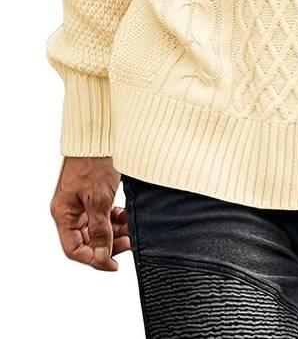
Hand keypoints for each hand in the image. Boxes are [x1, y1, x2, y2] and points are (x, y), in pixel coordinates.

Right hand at [49, 156, 129, 270]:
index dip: (94, 259)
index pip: (75, 249)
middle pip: (87, 240)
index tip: (113, 264)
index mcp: (63, 213)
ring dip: (115, 232)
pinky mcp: (93, 195)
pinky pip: (103, 216)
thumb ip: (100, 230)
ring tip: (132, 230)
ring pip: (97, 228)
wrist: (101, 134)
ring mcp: (81, 203)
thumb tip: (102, 258)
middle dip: (108, 244)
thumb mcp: (99, 199)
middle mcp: (70, 210)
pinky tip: (127, 217)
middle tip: (129, 243)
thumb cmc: (94, 161)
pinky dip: (115, 219)